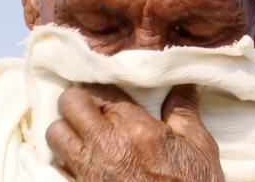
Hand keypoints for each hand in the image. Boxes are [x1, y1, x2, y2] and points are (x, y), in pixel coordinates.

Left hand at [46, 84, 224, 181]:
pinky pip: (55, 166)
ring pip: (55, 133)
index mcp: (136, 130)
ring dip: (66, 130)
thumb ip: (185, 112)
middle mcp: (106, 147)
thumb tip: (186, 84)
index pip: (101, 91)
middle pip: (70, 103)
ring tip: (83, 136)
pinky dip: (63, 160)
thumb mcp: (200, 149)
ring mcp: (89, 172)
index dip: (102, 90)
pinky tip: (80, 162)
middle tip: (91, 110)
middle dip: (78, 102)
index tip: (107, 97)